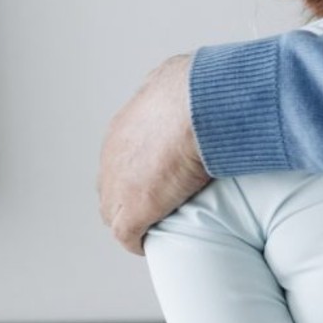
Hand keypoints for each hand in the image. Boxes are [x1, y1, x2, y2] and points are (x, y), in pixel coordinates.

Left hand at [98, 54, 209, 254]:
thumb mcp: (189, 79)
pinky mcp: (132, 210)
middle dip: (132, 194)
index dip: (142, 169)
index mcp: (128, 124)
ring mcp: (119, 183)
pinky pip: (127, 235)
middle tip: (159, 203)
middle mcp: (115, 154)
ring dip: (135, 217)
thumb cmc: (201, 90)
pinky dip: (138, 240)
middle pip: (114, 183)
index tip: (163, 176)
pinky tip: (151, 243)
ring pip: (115, 210)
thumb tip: (208, 82)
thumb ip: (189, 87)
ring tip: (158, 225)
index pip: (125, 155)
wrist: (199, 105)